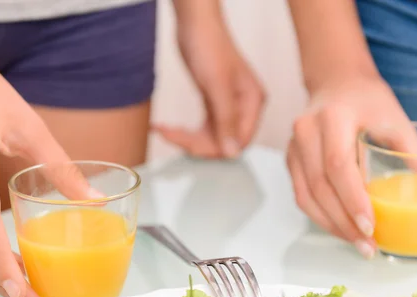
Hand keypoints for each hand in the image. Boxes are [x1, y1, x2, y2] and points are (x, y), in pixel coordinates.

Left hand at [154, 17, 264, 158]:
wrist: (194, 23)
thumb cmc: (209, 46)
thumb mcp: (216, 85)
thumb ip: (226, 119)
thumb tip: (232, 152)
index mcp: (252, 103)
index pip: (239, 142)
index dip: (215, 148)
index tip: (189, 146)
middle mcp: (244, 107)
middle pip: (223, 142)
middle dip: (196, 143)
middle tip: (170, 134)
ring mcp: (228, 106)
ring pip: (210, 137)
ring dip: (187, 138)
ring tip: (164, 130)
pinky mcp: (213, 103)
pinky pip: (202, 127)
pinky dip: (185, 131)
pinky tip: (167, 128)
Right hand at [287, 76, 416, 257]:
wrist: (337, 83)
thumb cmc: (368, 101)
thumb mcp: (396, 119)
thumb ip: (414, 154)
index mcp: (333, 116)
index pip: (338, 164)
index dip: (352, 199)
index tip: (371, 226)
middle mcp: (306, 131)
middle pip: (319, 186)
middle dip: (344, 221)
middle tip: (368, 246)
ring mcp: (293, 146)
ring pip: (306, 196)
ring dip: (331, 225)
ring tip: (357, 244)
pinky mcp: (290, 159)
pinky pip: (301, 195)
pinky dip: (320, 216)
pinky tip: (341, 228)